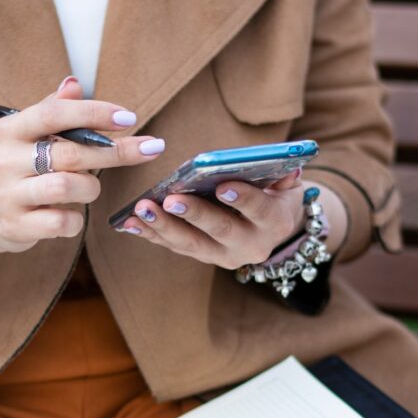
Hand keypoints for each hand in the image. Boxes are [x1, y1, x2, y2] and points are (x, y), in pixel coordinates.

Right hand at [0, 77, 165, 256]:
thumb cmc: (11, 169)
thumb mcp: (22, 135)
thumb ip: (50, 111)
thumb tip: (74, 83)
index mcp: (9, 130)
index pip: (54, 114)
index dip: (94, 113)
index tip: (129, 117)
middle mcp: (5, 160)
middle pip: (70, 153)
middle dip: (116, 151)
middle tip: (150, 148)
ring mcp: (9, 195)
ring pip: (68, 187)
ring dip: (91, 188)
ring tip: (88, 189)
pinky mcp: (16, 226)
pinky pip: (63, 223)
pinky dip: (76, 220)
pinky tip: (71, 215)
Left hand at [118, 170, 306, 269]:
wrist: (275, 228)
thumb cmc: (277, 195)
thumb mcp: (288, 184)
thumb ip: (284, 173)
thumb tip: (280, 161)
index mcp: (273, 223)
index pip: (258, 211)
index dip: (242, 199)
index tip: (222, 186)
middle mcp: (250, 246)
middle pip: (220, 231)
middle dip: (193, 215)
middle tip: (170, 200)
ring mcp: (224, 255)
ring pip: (191, 245)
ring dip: (163, 227)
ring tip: (140, 210)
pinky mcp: (203, 256)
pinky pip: (174, 246)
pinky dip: (151, 234)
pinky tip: (129, 222)